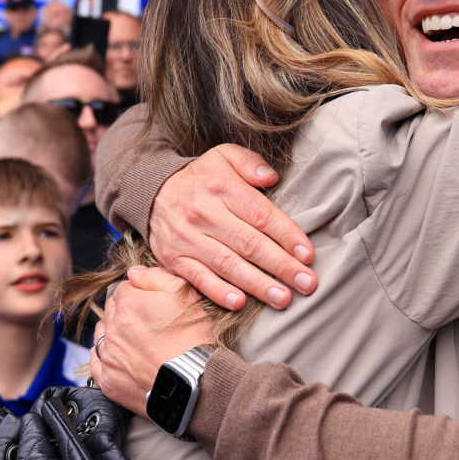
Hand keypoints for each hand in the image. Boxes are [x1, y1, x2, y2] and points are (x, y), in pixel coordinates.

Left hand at [91, 267, 214, 413]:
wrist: (197, 382)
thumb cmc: (195, 338)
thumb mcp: (185, 294)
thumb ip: (156, 276)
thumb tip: (133, 272)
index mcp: (128, 303)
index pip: (124, 289)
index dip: (139, 295)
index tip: (152, 305)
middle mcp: (112, 328)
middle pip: (111, 311)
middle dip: (126, 313)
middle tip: (148, 324)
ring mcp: (109, 355)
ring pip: (102, 335)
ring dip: (114, 334)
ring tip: (136, 343)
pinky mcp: (109, 380)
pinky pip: (97, 363)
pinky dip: (105, 359)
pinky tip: (120, 359)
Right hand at [149, 145, 314, 309]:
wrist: (150, 191)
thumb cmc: (200, 178)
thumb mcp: (224, 156)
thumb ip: (250, 163)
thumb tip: (272, 178)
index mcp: (222, 188)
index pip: (261, 215)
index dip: (287, 235)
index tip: (308, 254)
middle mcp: (205, 214)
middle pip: (250, 244)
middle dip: (281, 266)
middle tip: (307, 283)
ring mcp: (188, 238)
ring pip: (228, 265)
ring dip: (257, 284)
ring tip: (283, 298)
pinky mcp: (174, 258)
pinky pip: (199, 278)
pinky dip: (219, 292)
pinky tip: (240, 303)